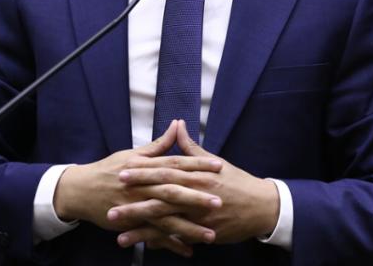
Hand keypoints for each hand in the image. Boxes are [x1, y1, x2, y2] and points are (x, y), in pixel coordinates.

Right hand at [52, 120, 223, 256]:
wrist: (80, 190)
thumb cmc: (109, 169)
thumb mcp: (132, 154)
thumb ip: (158, 144)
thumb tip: (176, 125)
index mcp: (145, 166)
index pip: (175, 164)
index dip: (197, 165)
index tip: (219, 167)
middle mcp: (142, 186)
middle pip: (172, 190)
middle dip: (196, 197)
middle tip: (219, 201)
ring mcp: (136, 206)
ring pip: (165, 217)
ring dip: (188, 227)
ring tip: (211, 234)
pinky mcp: (131, 222)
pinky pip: (153, 236)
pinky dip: (170, 244)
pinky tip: (188, 251)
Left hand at [113, 119, 279, 246]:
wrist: (261, 206)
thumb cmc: (236, 181)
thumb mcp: (213, 161)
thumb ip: (190, 147)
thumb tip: (177, 125)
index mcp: (195, 176)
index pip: (164, 172)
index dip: (142, 173)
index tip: (121, 172)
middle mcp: (195, 196)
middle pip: (160, 200)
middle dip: (134, 205)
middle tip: (111, 209)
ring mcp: (199, 217)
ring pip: (166, 224)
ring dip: (142, 231)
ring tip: (119, 235)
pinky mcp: (204, 233)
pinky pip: (179, 239)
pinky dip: (162, 243)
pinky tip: (143, 246)